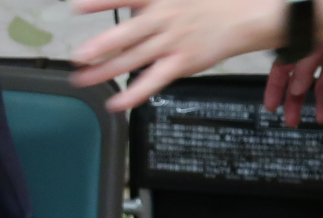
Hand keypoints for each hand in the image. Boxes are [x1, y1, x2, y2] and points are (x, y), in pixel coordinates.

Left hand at [72, 0, 285, 109]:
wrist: (245, 15)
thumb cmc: (204, 2)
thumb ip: (146, 0)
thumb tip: (112, 2)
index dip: (102, 1)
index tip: (76, 6)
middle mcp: (165, 18)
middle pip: (128, 33)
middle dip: (101, 45)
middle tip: (78, 55)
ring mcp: (174, 41)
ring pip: (134, 58)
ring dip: (105, 71)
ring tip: (81, 79)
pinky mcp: (182, 62)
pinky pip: (155, 80)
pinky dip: (135, 93)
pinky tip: (116, 103)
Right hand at [266, 47, 322, 123]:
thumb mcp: (317, 40)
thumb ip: (305, 65)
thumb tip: (296, 89)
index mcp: (303, 40)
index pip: (282, 66)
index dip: (275, 88)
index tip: (271, 107)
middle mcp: (317, 47)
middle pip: (301, 78)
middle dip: (296, 102)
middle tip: (292, 122)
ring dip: (321, 102)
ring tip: (321, 120)